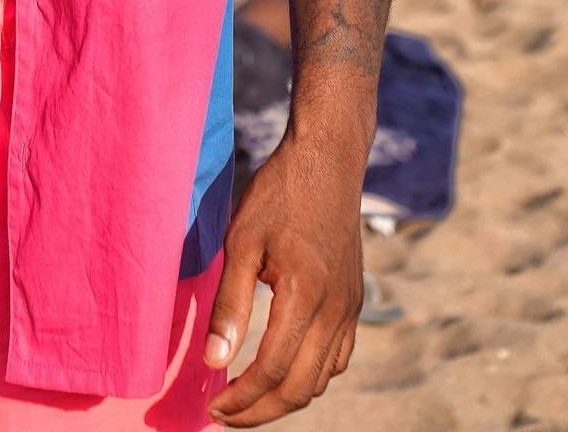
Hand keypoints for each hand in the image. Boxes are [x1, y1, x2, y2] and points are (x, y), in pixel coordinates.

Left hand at [205, 134, 364, 424]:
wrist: (327, 161)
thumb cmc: (279, 193)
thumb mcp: (242, 240)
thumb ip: (229, 303)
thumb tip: (214, 361)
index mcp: (305, 295)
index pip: (272, 370)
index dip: (241, 398)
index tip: (213, 408)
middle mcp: (336, 310)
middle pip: (300, 387)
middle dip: (260, 410)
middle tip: (225, 415)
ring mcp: (351, 308)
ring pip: (322, 379)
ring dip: (285, 398)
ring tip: (247, 399)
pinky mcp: (354, 301)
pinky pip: (338, 358)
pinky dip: (311, 377)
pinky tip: (284, 373)